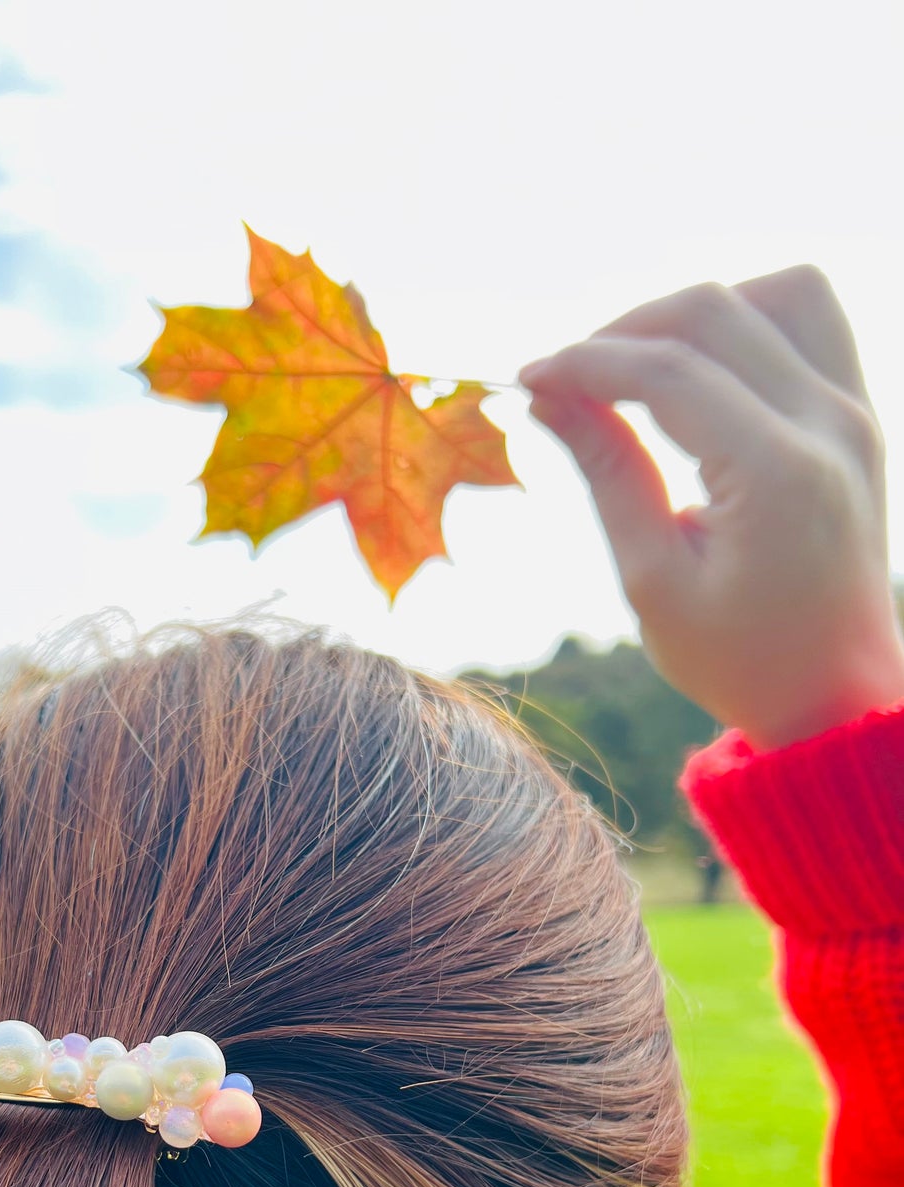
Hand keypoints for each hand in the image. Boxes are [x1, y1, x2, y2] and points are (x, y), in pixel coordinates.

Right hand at [520, 266, 903, 748]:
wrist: (837, 693)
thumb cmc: (740, 658)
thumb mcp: (653, 581)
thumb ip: (608, 475)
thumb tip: (548, 397)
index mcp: (779, 475)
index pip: (669, 373)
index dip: (586, 364)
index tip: (528, 379)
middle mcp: (830, 424)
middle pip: (715, 313)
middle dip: (625, 331)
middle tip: (566, 377)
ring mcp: (855, 411)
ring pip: (778, 291)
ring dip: (696, 314)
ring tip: (636, 367)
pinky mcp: (859, 412)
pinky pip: (810, 320)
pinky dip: (747, 321)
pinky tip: (696, 370)